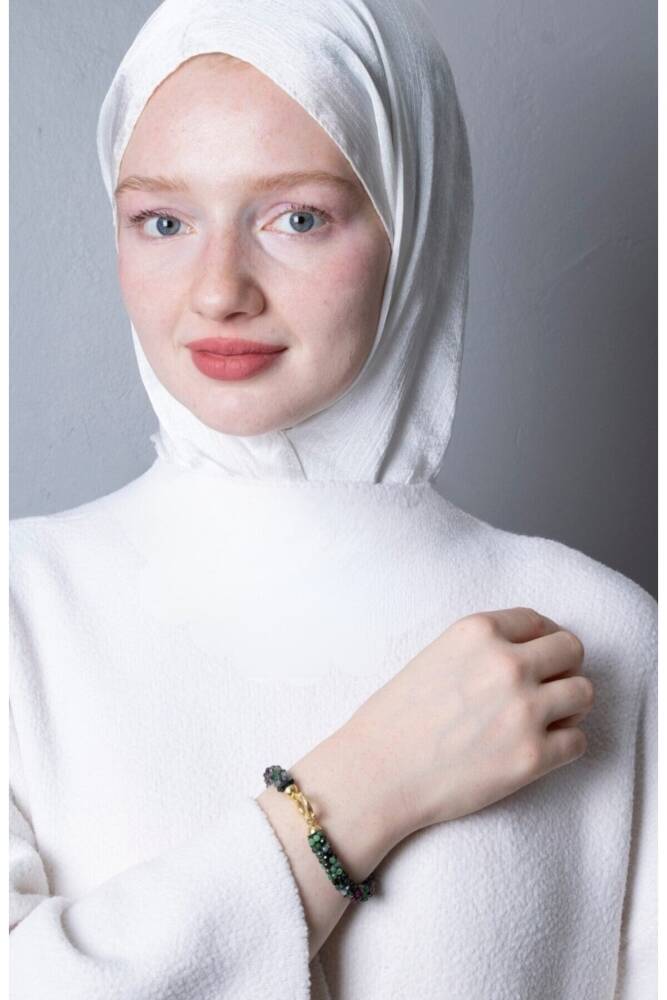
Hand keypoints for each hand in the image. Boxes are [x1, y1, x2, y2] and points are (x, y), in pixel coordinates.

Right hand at [338, 607, 593, 842]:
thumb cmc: (397, 717)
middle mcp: (507, 663)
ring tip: (545, 720)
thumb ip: (484, 647)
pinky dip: (563, 746)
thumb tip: (533, 652)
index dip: (542, 640)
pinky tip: (536, 749)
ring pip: (584, 693)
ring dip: (569, 707)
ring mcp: (523, 710)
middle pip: (572, 650)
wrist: (377, 773)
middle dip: (563, 668)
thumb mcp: (437, 655)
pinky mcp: (532, 757)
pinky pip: (578, 741)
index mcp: (478, 631)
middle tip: (547, 688)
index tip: (537, 658)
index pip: (539, 621)